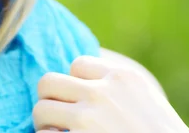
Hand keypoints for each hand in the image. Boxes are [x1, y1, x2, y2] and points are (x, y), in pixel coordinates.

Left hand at [32, 55, 188, 132]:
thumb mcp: (148, 102)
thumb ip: (119, 89)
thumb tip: (84, 83)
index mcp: (123, 78)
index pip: (78, 65)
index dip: (74, 85)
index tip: (82, 104)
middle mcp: (102, 92)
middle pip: (50, 81)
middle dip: (50, 100)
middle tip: (58, 119)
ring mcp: (88, 118)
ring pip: (41, 108)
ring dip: (44, 123)